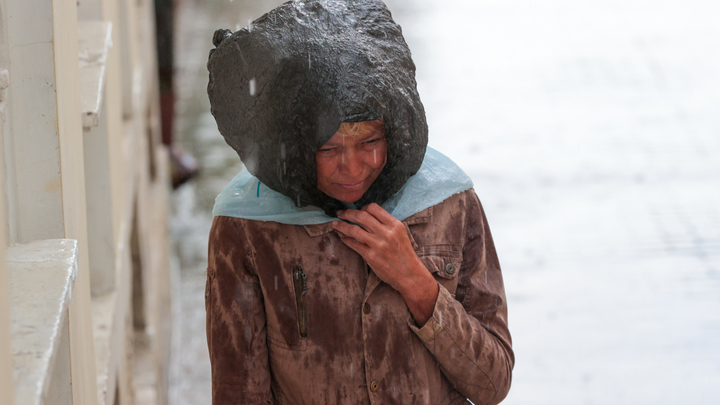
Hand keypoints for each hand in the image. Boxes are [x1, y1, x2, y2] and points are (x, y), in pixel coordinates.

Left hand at [333, 204, 438, 324]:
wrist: (410, 274)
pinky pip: (353, 244)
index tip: (356, 211)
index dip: (362, 208)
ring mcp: (378, 245)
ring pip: (354, 230)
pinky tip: (342, 238)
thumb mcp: (400, 234)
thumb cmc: (404, 253)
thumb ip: (385, 224)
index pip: (373, 208)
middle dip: (347, 213)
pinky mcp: (371, 257)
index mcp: (395, 225)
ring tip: (335, 224)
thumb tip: (365, 215)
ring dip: (341, 226)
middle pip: (361, 216)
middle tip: (340, 213)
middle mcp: (387, 233)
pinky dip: (345, 239)